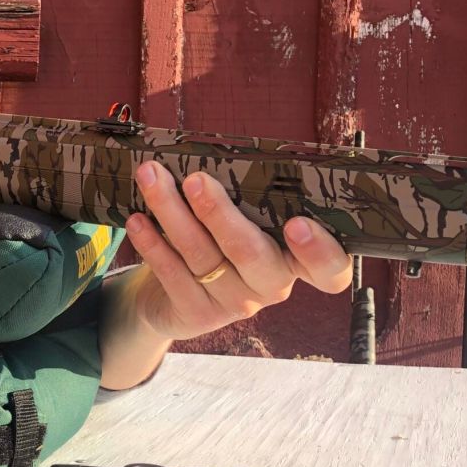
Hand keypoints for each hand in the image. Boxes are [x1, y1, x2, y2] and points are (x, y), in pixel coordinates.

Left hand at [120, 161, 352, 342]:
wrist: (172, 298)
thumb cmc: (220, 243)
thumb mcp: (245, 220)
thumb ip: (251, 198)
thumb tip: (226, 151)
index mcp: (297, 262)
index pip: (328, 271)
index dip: (319, 252)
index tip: (298, 224)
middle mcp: (271, 286)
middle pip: (250, 253)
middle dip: (219, 213)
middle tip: (195, 179)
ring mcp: (234, 305)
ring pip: (202, 256)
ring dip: (173, 212)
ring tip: (152, 177)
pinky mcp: (196, 315)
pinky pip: (172, 274)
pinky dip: (152, 243)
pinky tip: (138, 219)